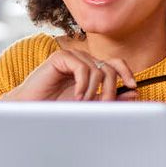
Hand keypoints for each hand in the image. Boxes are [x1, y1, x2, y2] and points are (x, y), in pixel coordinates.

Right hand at [1, 50, 137, 100]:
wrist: (31, 108)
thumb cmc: (57, 108)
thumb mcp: (89, 105)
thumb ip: (110, 99)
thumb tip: (134, 92)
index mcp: (91, 70)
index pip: (115, 63)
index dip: (126, 72)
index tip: (133, 86)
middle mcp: (83, 61)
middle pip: (109, 68)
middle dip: (111, 89)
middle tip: (104, 105)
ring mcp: (72, 57)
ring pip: (97, 69)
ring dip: (94, 90)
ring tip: (83, 103)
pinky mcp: (60, 57)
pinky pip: (82, 67)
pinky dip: (83, 84)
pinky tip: (76, 96)